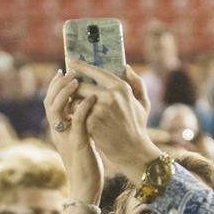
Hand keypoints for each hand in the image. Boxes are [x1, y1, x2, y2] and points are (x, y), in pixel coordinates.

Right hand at [44, 69, 102, 204]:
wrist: (86, 187)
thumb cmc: (87, 164)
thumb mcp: (80, 140)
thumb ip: (79, 124)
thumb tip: (84, 106)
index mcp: (58, 130)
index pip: (50, 103)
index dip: (54, 86)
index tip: (62, 71)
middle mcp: (58, 132)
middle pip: (48, 102)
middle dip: (58, 85)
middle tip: (69, 71)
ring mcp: (66, 138)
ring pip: (56, 110)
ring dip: (66, 93)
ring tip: (77, 80)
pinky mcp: (78, 144)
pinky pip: (77, 122)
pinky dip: (83, 107)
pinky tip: (92, 97)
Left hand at [70, 60, 159, 182]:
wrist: (133, 151)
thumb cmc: (138, 127)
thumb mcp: (143, 103)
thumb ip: (137, 83)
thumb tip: (126, 67)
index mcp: (122, 88)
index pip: (97, 71)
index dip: (82, 66)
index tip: (71, 62)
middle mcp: (111, 95)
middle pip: (81, 86)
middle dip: (73, 90)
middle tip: (69, 93)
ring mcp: (100, 109)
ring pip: (76, 100)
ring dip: (73, 105)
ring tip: (76, 111)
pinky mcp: (92, 122)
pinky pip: (76, 114)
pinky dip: (75, 117)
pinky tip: (78, 122)